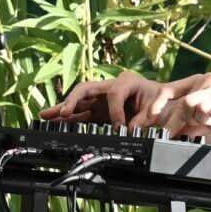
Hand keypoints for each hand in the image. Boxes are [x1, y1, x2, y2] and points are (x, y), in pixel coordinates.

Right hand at [40, 74, 175, 127]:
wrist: (166, 105)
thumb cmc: (163, 101)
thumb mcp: (158, 109)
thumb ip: (144, 119)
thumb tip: (130, 130)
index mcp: (127, 81)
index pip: (113, 93)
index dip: (115, 110)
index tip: (119, 126)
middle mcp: (111, 87)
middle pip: (86, 90)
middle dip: (72, 101)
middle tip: (62, 113)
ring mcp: (103, 99)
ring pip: (79, 101)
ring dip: (63, 109)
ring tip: (45, 116)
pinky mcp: (100, 111)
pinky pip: (82, 113)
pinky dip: (69, 118)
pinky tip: (54, 121)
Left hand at [146, 72, 210, 140]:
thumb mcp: (210, 118)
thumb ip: (193, 123)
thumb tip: (176, 134)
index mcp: (197, 83)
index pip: (168, 89)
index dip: (155, 104)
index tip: (147, 120)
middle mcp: (204, 81)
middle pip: (176, 100)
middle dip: (168, 120)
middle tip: (166, 133)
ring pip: (188, 103)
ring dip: (190, 119)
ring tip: (202, 124)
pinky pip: (206, 108)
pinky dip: (204, 119)